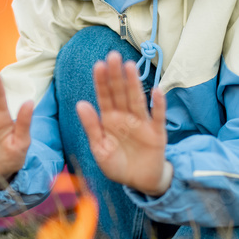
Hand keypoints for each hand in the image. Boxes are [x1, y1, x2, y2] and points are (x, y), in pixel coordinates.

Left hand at [75, 52, 170, 195]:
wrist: (139, 182)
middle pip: (120, 93)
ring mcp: (142, 123)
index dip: (101, 82)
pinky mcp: (157, 133)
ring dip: (134, 84)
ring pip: (137, 100)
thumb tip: (80, 104)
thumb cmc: (117, 164)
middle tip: (113, 56)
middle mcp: (126, 117)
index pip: (104, 97)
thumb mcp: (100, 148)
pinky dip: (158, 105)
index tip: (98, 65)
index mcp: (110, 120)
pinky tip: (157, 91)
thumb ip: (91, 127)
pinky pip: (158, 117)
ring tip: (130, 67)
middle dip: (116, 76)